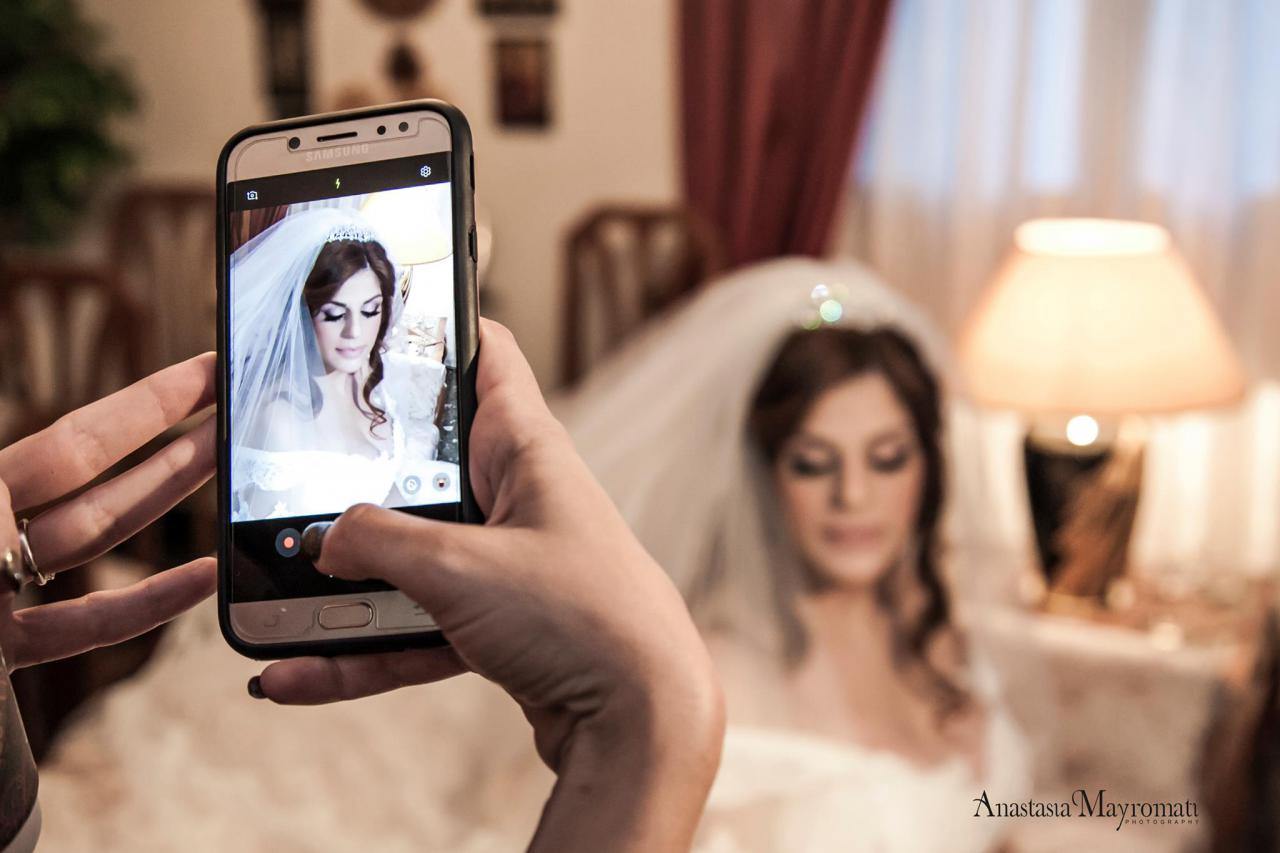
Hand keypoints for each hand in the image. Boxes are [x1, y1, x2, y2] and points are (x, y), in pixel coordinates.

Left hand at [0, 354, 216, 672]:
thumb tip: (23, 481)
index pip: (75, 440)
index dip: (147, 404)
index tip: (206, 371)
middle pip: (99, 479)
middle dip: (172, 442)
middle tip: (238, 412)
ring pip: (97, 542)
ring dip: (168, 509)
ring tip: (232, 476)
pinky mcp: (2, 652)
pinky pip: (84, 624)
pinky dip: (145, 604)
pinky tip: (201, 581)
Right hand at [256, 321, 724, 851]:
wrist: (641, 721)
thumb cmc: (581, 618)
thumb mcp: (461, 567)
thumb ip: (379, 542)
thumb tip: (323, 539)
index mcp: (527, 449)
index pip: (486, 357)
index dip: (438, 326)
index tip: (379, 312)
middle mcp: (519, 497)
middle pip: (425, 464)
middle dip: (356, 473)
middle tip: (283, 468)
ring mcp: (508, 562)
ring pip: (411, 557)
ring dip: (344, 582)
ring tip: (269, 595)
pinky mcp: (500, 624)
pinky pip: (416, 626)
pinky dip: (361, 649)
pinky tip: (296, 672)